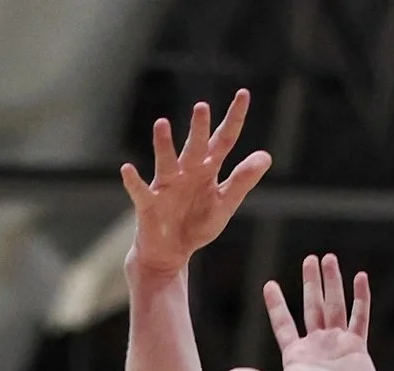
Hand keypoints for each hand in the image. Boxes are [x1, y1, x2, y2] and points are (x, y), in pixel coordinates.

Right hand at [121, 92, 270, 278]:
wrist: (170, 253)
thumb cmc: (196, 226)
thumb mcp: (224, 204)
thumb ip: (242, 181)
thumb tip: (266, 157)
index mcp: (207, 169)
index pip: (224, 139)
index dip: (234, 118)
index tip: (244, 93)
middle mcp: (186, 171)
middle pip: (196, 147)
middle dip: (198, 129)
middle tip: (202, 108)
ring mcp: (166, 185)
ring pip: (166, 161)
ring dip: (163, 145)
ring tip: (161, 124)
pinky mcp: (149, 204)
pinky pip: (140, 191)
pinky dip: (133, 181)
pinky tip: (127, 169)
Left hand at [224, 254, 379, 370]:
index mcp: (295, 355)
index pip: (283, 323)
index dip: (276, 304)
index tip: (268, 284)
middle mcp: (316, 346)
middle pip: (311, 306)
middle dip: (311, 282)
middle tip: (309, 259)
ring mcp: (337, 345)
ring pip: (334, 305)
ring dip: (333, 282)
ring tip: (329, 259)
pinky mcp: (356, 348)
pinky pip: (359, 317)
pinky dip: (360, 298)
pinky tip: (360, 278)